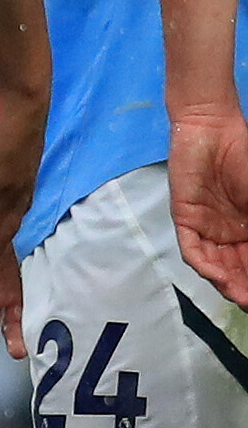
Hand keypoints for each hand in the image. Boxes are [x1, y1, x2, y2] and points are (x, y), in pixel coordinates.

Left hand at [175, 107, 247, 306]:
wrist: (215, 130)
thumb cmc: (244, 159)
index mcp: (247, 229)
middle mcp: (226, 233)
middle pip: (236, 269)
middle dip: (246, 287)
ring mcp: (205, 227)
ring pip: (215, 265)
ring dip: (227, 283)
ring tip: (242, 297)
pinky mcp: (185, 219)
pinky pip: (193, 249)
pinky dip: (205, 265)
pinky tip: (219, 277)